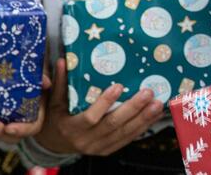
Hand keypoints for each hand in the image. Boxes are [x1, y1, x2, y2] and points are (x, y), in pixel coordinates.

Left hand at [0, 73, 50, 143]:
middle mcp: (19, 122)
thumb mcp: (41, 76)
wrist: (19, 74)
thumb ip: (43, 79)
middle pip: (8, 135)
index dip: (21, 130)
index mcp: (36, 115)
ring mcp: (4, 122)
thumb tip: (46, 83)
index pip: (31, 128)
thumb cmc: (34, 77)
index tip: (9, 129)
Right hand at [34, 58, 163, 155]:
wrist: (55, 143)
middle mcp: (86, 140)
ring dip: (143, 118)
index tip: (119, 86)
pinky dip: (143, 127)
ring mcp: (99, 147)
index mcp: (72, 127)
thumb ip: (59, 82)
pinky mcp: (108, 150)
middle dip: (133, 108)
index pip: (90, 116)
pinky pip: (128, 139)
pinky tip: (154, 115)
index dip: (105, 102)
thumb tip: (63, 61)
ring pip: (124, 133)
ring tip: (157, 104)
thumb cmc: (56, 118)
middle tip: (148, 92)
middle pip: (113, 125)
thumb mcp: (53, 101)